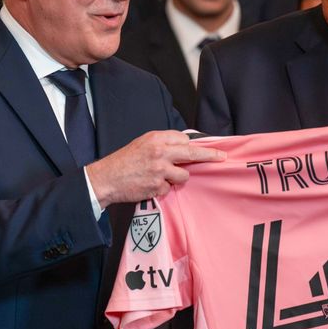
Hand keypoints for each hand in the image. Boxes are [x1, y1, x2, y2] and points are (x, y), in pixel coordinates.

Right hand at [87, 130, 224, 206]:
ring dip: (176, 179)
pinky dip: (162, 189)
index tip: (206, 149)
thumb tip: (184, 147)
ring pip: (183, 176)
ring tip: (159, 177)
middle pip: (192, 153)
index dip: (193, 146)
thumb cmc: (123, 162)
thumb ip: (162, 144)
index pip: (184, 140)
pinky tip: (148, 185)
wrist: (106, 178)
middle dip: (210, 156)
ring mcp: (159, 169)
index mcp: (156, 138)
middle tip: (222, 157)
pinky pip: (169, 189)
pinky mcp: (157, 185)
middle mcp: (160, 152)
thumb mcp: (142, 144)